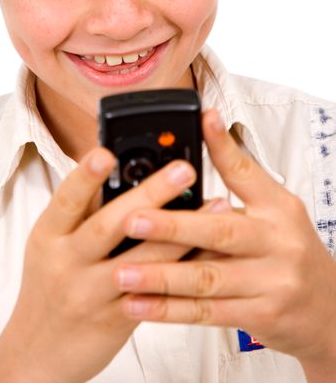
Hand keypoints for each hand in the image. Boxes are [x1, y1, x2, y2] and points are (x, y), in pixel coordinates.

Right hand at [0, 146, 198, 382]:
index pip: (67, 198)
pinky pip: (156, 292)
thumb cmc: (48, 286)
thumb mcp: (50, 244)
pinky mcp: (116, 319)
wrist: (36, 352)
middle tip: (183, 170)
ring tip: (214, 204)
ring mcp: (92, 293)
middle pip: (110, 225)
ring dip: (182, 231)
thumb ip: (81, 211)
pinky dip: (184, 268)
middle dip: (150, 194)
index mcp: (49, 234)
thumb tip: (117, 166)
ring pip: (142, 260)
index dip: (86, 176)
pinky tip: (209, 250)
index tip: (106, 152)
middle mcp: (67, 262)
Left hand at [113, 109, 335, 373]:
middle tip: (132, 220)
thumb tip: (207, 131)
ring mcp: (270, 283)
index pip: (246, 172)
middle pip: (220, 232)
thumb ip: (240, 176)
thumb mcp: (276, 208)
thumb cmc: (290, 251)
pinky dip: (169, 311)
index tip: (202, 120)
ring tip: (122, 273)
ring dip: (161, 277)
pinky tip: (138, 305)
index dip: (222, 146)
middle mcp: (276, 243)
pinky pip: (207, 313)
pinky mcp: (260, 317)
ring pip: (207, 279)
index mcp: (277, 209)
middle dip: (172, 227)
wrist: (330, 310)